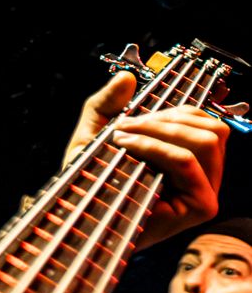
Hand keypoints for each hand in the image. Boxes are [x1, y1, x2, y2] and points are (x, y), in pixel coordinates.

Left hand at [62, 70, 226, 246]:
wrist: (79, 216)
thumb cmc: (92, 181)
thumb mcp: (96, 134)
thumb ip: (109, 103)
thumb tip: (127, 77)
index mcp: (193, 157)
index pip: (204, 121)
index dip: (171, 110)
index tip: (128, 116)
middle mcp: (207, 175)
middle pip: (212, 127)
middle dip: (165, 118)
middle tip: (125, 124)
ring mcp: (207, 192)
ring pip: (205, 140)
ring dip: (161, 129)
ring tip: (123, 135)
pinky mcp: (201, 206)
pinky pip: (186, 161)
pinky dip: (155, 147)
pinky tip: (127, 145)